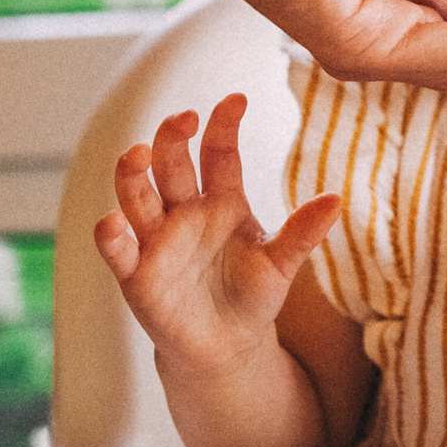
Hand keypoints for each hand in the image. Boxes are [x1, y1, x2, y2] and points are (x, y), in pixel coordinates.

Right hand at [94, 94, 342, 369]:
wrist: (227, 347)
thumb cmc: (252, 294)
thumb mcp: (281, 263)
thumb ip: (302, 233)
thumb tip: (335, 200)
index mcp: (222, 200)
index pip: (219, 153)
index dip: (224, 125)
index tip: (237, 100)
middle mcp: (185, 212)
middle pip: (172, 165)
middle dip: (173, 138)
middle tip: (183, 119)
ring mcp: (157, 239)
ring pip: (137, 196)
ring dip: (132, 174)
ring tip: (138, 155)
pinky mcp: (136, 273)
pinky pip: (118, 249)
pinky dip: (111, 234)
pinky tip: (112, 221)